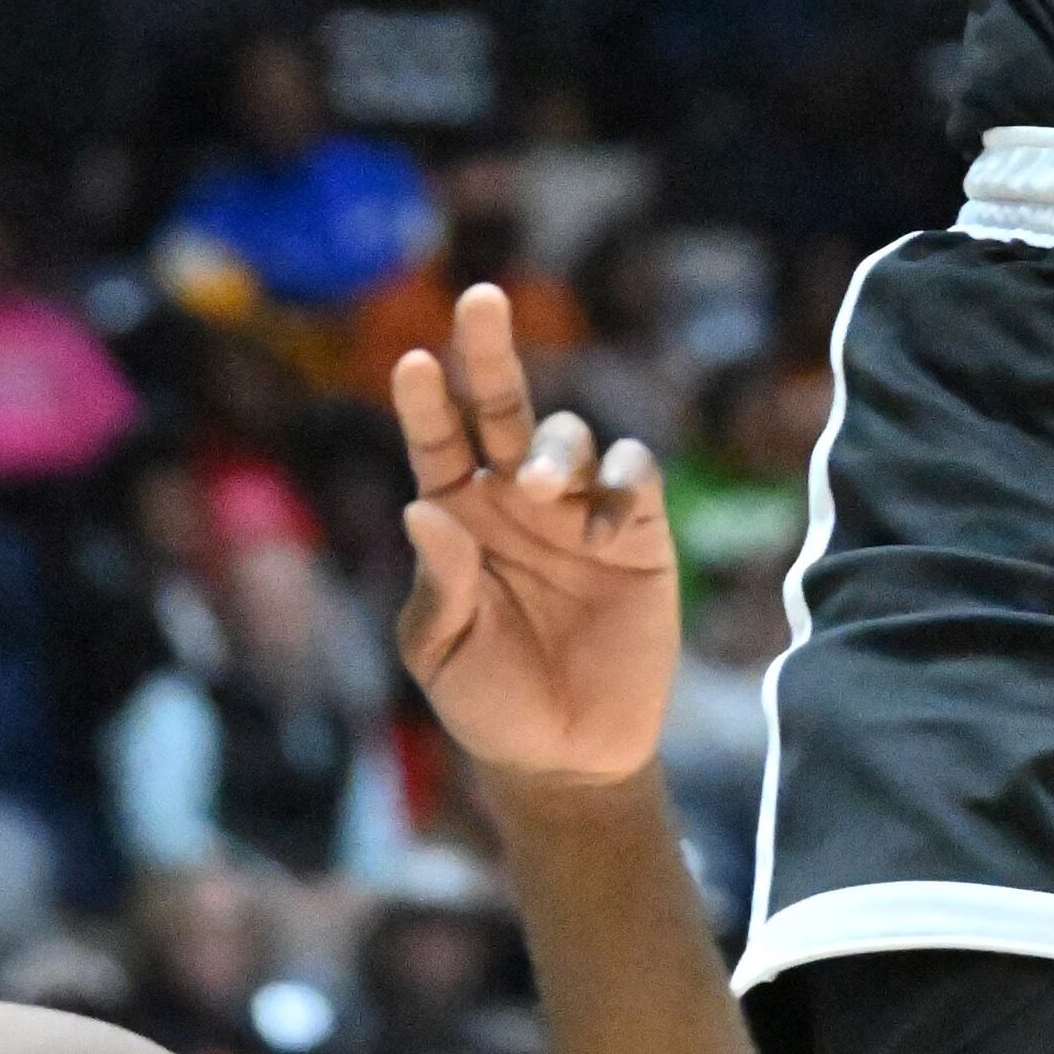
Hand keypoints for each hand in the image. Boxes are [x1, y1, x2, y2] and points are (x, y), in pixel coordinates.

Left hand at [391, 283, 677, 784]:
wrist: (568, 755)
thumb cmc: (489, 702)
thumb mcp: (444, 652)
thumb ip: (440, 584)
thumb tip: (423, 509)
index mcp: (460, 515)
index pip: (438, 441)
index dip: (426, 401)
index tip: (413, 362)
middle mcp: (516, 498)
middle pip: (504, 405)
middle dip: (490, 349)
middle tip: (479, 298)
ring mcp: (578, 510)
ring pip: (570, 436)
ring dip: (555, 447)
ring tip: (540, 486)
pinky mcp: (639, 534)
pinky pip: (636, 479)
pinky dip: (622, 485)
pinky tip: (602, 528)